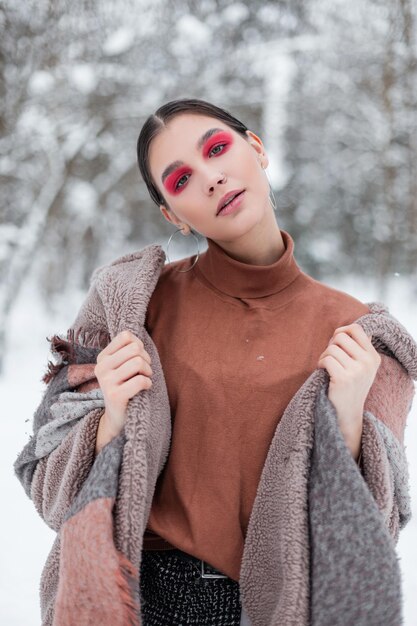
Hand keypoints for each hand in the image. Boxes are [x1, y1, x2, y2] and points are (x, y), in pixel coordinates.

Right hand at [94, 330, 153, 437]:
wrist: (117, 416)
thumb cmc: (126, 386)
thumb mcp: (123, 366)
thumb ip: (129, 351)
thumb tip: (140, 338)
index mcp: (102, 357)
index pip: (126, 336)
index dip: (139, 345)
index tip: (138, 357)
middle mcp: (101, 367)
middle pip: (135, 349)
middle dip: (146, 359)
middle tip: (144, 370)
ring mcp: (106, 382)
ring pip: (138, 362)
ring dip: (148, 371)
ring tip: (144, 378)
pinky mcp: (114, 395)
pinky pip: (140, 380)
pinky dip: (148, 383)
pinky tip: (144, 388)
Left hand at [317, 323, 381, 440]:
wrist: (348, 412)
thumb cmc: (350, 385)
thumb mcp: (361, 366)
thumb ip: (356, 348)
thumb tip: (343, 330)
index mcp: (373, 357)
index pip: (356, 329)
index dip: (342, 331)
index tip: (336, 342)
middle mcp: (368, 362)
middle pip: (341, 337)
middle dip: (331, 344)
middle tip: (330, 357)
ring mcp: (357, 371)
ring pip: (332, 348)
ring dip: (324, 355)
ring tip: (326, 366)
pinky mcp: (344, 379)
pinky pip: (326, 359)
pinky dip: (320, 363)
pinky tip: (323, 371)